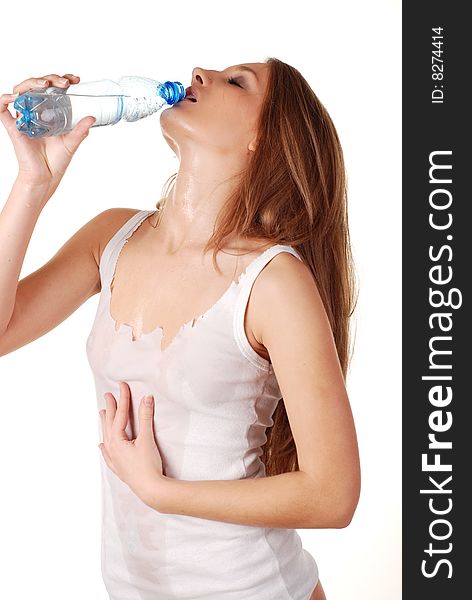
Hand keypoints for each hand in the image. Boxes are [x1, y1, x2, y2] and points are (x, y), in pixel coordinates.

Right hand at [0, 73, 95, 188]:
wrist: (46, 177)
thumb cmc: (56, 161)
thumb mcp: (72, 142)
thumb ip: (80, 130)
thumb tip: (92, 117)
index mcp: (48, 112)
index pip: (51, 89)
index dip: (61, 80)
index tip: (74, 80)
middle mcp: (34, 112)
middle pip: (36, 85)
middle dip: (50, 78)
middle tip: (65, 83)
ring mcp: (23, 118)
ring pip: (20, 90)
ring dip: (31, 82)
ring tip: (46, 84)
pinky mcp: (13, 127)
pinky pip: (3, 109)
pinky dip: (6, 99)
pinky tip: (16, 96)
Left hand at [98, 381, 165, 504]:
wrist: (150, 489)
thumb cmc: (148, 465)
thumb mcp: (148, 438)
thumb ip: (146, 417)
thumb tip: (146, 398)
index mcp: (116, 440)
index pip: (119, 414)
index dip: (122, 398)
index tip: (122, 385)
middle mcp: (111, 449)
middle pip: (109, 424)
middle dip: (110, 408)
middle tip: (108, 395)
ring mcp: (113, 459)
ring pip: (106, 436)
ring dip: (105, 424)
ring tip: (102, 413)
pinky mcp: (118, 468)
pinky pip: (107, 454)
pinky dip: (104, 447)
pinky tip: (101, 446)